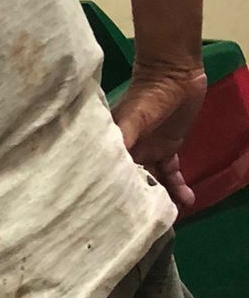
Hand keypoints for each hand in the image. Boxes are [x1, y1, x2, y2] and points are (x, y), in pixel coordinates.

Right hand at [112, 64, 207, 209]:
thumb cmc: (149, 96)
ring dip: (162, 197)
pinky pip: (172, 174)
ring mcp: (149, 151)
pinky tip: (188, 200)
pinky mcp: (168, 149)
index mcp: (115, 144)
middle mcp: (129, 151)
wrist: (176, 74)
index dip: (115, 192)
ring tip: (172, 216)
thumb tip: (108, 168)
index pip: (113, 173)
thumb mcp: (133, 118)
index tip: (117, 213)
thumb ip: (123, 139)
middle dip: (138, 200)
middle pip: (132, 181)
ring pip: (153, 181)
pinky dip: (179, 187)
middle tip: (147, 223)